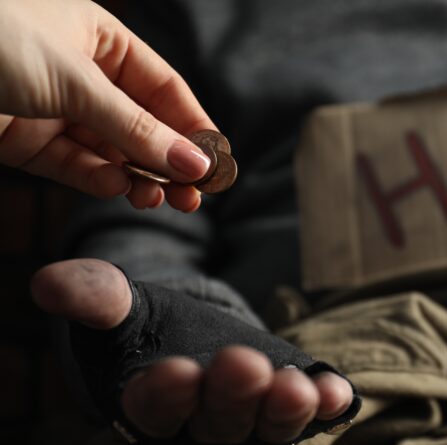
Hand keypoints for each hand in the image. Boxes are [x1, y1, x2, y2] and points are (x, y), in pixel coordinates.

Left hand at [0, 0, 215, 211]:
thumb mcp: (75, 81)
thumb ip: (137, 128)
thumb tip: (195, 162)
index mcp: (100, 39)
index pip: (164, 87)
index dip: (193, 124)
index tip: (216, 162)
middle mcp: (82, 73)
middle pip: (142, 124)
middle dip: (169, 160)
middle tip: (194, 196)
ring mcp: (54, 108)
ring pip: (111, 150)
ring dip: (137, 176)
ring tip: (159, 199)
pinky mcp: (27, 141)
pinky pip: (74, 164)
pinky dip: (98, 179)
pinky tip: (118, 189)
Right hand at [31, 259, 354, 444]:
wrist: (196, 337)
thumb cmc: (152, 330)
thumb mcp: (122, 309)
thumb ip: (95, 299)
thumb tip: (50, 283)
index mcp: (152, 406)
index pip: (155, 410)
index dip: (166, 394)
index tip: (175, 370)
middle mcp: (204, 426)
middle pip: (219, 420)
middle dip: (233, 395)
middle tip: (244, 364)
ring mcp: (252, 422)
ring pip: (269, 425)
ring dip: (286, 408)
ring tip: (299, 385)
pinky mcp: (291, 407)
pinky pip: (312, 413)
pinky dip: (326, 405)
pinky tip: (340, 391)